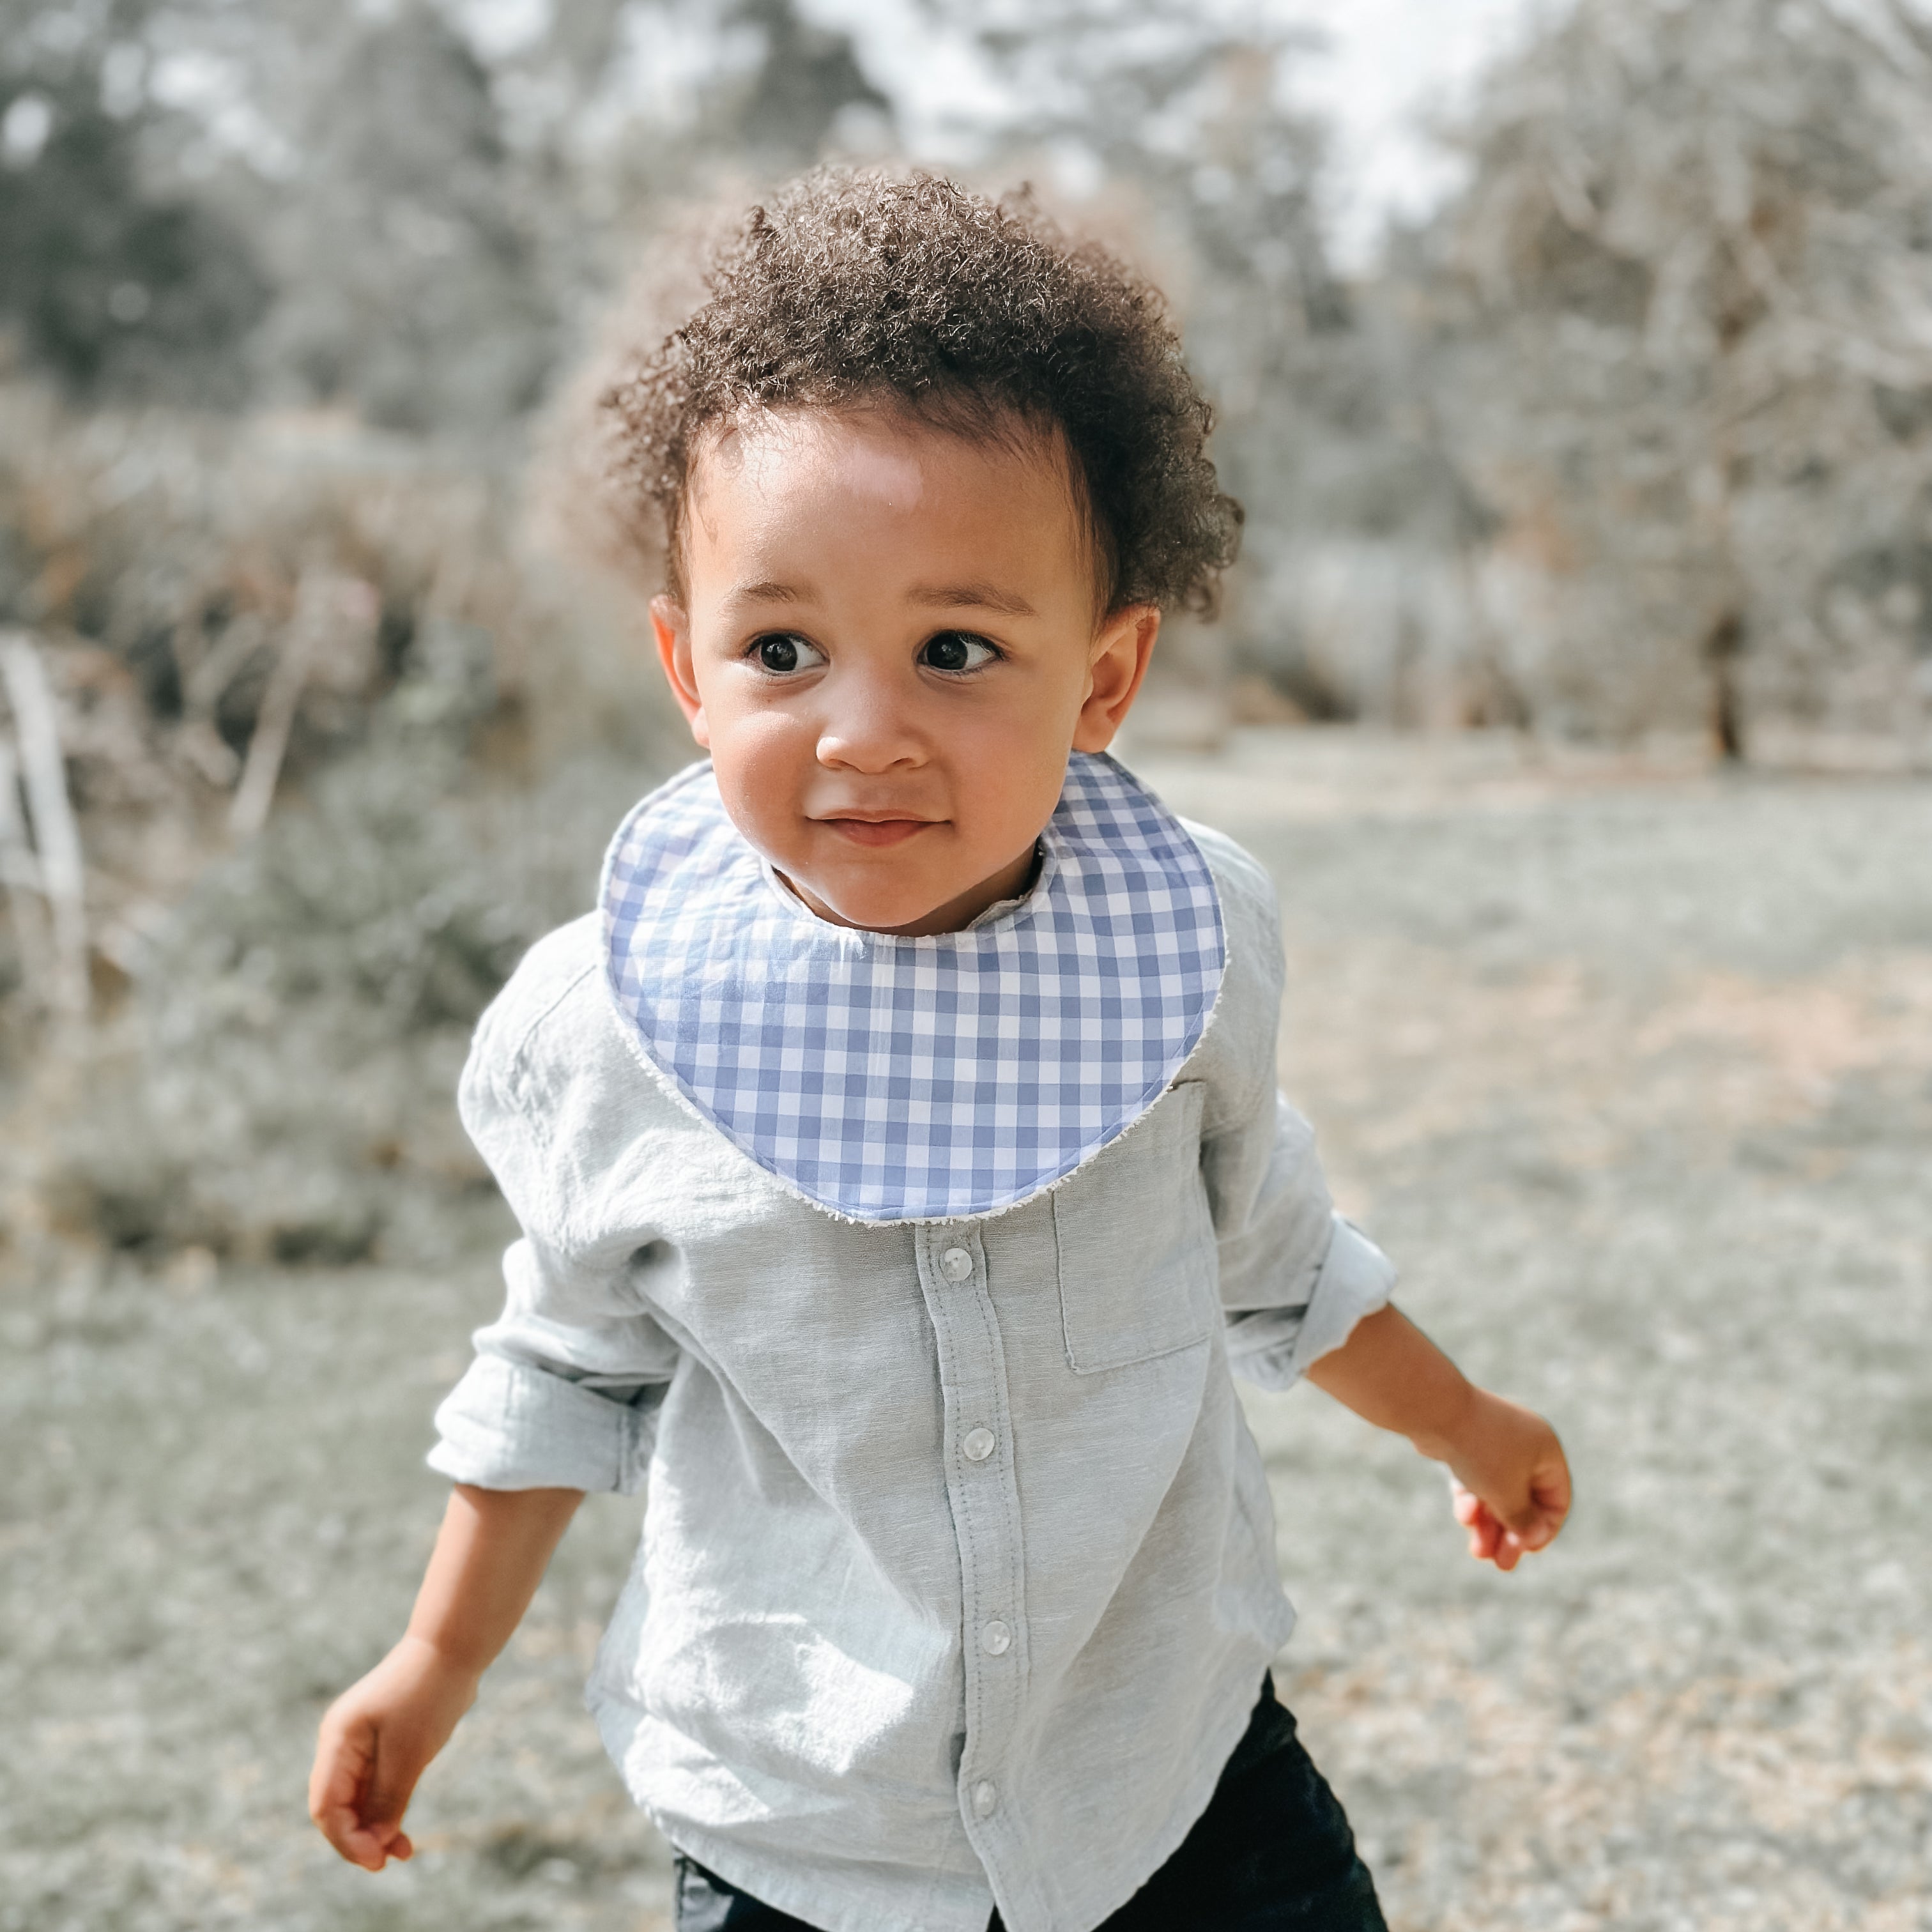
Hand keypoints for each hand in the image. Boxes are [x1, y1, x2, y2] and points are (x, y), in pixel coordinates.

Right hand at [309, 1634, 478, 1870]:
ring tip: (403, 1852)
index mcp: (338, 1739)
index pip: (326, 1806)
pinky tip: (402, 1832)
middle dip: (360, 1838)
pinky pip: (376, 1785)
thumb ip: (387, 1799)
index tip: (376, 1861)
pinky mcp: (383, 1742)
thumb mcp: (409, 1753)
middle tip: (388, 1861)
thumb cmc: (429, 1694)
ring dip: (375, 1827)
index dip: (347, 1840)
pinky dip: (387, 1808)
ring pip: (358, 1798)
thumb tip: (374, 1843)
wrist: (453, 1647)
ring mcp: (361, 1742)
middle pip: (338, 1806)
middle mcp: (342, 1743)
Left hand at [1432, 1390, 1571, 1571]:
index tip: (1525, 1550)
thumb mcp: (1507, 1495)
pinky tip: (1464, 1515)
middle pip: (1524, 1501)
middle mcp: (1524, 1444)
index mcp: (1546, 1450)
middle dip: (1511, 1534)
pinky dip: (1471, 1501)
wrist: (1435, 1411)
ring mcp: (1494, 1444)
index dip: (1543, 1529)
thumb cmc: (1480, 1451)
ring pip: (1497, 1495)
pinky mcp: (1467, 1446)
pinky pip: (1476, 1483)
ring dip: (1489, 1525)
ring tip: (1477, 1551)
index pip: (1557, 1500)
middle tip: (1501, 1564)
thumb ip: (1522, 1520)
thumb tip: (1531, 1536)